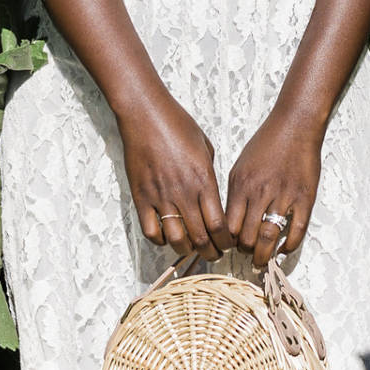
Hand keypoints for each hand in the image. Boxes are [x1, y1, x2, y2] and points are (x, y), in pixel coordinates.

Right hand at [117, 90, 230, 257]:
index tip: (228, 245)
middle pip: (200, 238)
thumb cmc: (177, 125)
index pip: (219, 225)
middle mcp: (184, 193)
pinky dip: (160, 240)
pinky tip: (166, 236)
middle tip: (213, 255)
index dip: (226, 242)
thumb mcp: (205, 147)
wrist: (145, 114)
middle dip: (210, 252)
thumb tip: (211, 194)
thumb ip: (209, 174)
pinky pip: (150, 230)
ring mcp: (160, 197)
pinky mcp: (140, 197)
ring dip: (186, 250)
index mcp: (204, 180)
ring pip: (176, 240)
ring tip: (191, 249)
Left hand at [225, 107, 323, 269]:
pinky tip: (283, 250)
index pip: (228, 226)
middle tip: (246, 254)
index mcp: (242, 185)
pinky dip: (289, 246)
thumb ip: (234, 194)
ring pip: (269, 237)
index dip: (227, 241)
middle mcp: (261, 193)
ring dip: (263, 255)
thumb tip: (229, 221)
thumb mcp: (240, 166)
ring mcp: (284, 196)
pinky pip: (297, 231)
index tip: (229, 246)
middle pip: (247, 236)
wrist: (296, 126)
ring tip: (261, 261)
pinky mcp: (305, 198)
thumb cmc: (267, 144)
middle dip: (244, 251)